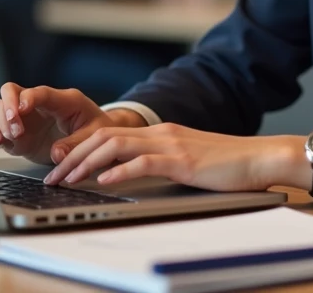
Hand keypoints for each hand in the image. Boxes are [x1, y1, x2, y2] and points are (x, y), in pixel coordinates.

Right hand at [0, 83, 147, 165]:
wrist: (95, 139)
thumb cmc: (97, 130)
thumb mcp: (94, 135)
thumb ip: (76, 144)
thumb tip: (57, 154)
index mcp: (64, 100)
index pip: (40, 93)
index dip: (28, 99)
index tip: (21, 111)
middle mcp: (41, 105)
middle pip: (11, 91)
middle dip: (7, 107)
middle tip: (15, 127)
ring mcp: (27, 118)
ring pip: (1, 108)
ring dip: (2, 123)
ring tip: (12, 137)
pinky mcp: (20, 134)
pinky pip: (0, 128)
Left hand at [42, 123, 307, 191]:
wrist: (260, 157)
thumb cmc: (229, 164)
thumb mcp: (188, 159)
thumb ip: (162, 161)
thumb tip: (132, 173)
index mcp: (161, 132)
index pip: (110, 133)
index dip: (80, 147)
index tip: (60, 162)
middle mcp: (161, 133)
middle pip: (104, 137)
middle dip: (73, 155)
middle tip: (52, 174)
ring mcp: (171, 144)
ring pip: (116, 146)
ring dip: (85, 163)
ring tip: (66, 178)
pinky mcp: (182, 160)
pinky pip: (142, 163)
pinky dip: (119, 170)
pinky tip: (103, 180)